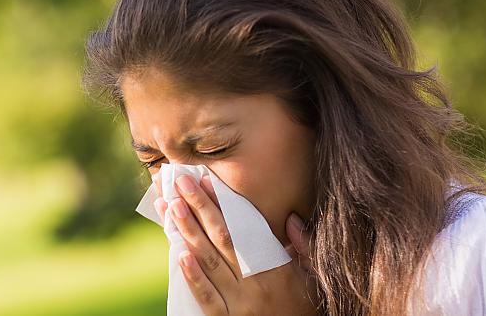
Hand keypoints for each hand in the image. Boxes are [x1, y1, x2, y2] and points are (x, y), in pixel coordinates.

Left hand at [152, 174, 319, 314]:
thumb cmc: (304, 308)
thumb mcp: (314, 278)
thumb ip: (304, 247)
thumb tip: (291, 218)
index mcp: (277, 269)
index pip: (244, 230)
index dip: (223, 206)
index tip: (206, 182)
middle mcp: (256, 285)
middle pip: (222, 239)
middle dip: (199, 208)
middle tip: (181, 183)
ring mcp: (240, 305)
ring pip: (210, 263)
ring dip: (188, 233)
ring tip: (172, 207)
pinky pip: (207, 299)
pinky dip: (193, 277)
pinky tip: (179, 255)